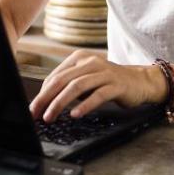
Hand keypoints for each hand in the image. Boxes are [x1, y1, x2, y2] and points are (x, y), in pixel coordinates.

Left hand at [29, 49, 164, 122]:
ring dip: (60, 102)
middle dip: (46, 98)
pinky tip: (75, 114)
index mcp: (80, 58)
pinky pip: (98, 94)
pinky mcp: (116, 84)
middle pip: (63, 80)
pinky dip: (85, 105)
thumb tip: (45, 101)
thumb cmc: (109, 81)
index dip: (42, 93)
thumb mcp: (86, 79)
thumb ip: (69, 85)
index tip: (34, 108)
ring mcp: (104, 72)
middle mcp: (91, 62)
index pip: (55, 76)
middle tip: (36, 113)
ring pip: (77, 86)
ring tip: (51, 116)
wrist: (139, 81)